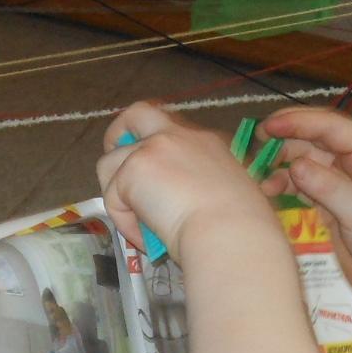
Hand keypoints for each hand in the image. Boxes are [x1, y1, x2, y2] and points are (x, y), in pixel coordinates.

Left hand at [96, 101, 277, 260]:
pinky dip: (124, 221)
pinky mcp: (133, 169)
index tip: (157, 176)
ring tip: (135, 221)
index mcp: (208, 141)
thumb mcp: (231, 193)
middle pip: (137, 114)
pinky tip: (145, 238)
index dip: (158, 150)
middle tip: (117, 166)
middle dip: (118, 134)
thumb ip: (203, 187)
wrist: (230, 233)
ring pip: (110, 162)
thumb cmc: (241, 226)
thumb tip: (181, 205)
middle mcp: (179, 135)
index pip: (173, 132)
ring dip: (115, 193)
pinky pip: (112, 197)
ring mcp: (153, 148)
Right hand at [253, 106, 351, 308]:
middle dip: (287, 139)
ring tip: (257, 172)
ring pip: (308, 161)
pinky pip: (304, 184)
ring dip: (283, 163)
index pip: (332, 127)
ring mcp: (344, 182)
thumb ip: (328, 187)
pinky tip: (269, 190)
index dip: (299, 121)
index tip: (269, 126)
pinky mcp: (332, 203)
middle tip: (255, 143)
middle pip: (317, 139)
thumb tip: (293, 165)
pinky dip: (286, 184)